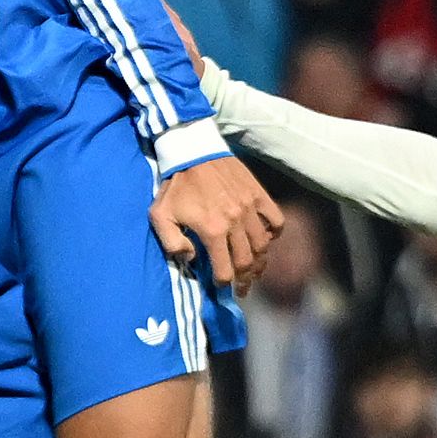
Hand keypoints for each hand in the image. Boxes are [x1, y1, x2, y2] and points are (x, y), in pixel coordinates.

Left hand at [151, 150, 280, 285]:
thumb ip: (171, 242)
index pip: (225, 269)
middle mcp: (235, 222)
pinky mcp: (259, 194)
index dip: (224, 283)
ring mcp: (250, 208)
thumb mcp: (160, 215)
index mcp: (212, 230)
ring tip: (255, 270)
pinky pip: (276, 220)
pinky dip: (274, 233)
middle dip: (245, 280)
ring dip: (260, 262)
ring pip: (263, 245)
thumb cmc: (175, 185)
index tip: (222, 287)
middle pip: (247, 261)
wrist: (193, 149)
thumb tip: (190, 258)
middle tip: (242, 288)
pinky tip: (266, 238)